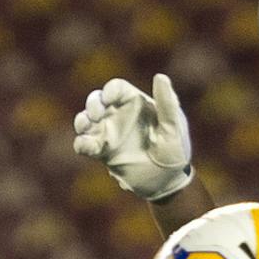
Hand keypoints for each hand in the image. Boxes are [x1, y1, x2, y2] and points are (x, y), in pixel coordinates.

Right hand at [73, 75, 194, 200]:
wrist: (168, 182)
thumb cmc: (176, 151)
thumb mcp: (174, 127)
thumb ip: (167, 103)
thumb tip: (160, 76)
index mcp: (137, 104)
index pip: (116, 88)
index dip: (109, 90)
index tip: (107, 99)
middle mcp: (119, 115)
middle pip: (96, 100)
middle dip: (92, 104)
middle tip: (97, 115)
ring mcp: (109, 133)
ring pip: (84, 120)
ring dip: (82, 121)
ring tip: (87, 128)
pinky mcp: (102, 152)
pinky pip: (84, 144)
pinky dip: (82, 144)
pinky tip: (89, 147)